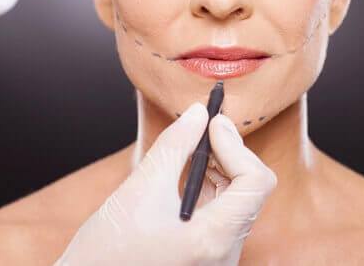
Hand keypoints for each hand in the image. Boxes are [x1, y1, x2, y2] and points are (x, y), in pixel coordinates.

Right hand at [54, 102, 277, 265]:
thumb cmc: (107, 249)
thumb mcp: (140, 188)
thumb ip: (175, 146)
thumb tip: (198, 113)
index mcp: (213, 240)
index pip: (256, 183)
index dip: (237, 146)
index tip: (212, 123)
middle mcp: (224, 255)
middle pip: (251, 189)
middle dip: (229, 151)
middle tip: (203, 126)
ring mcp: (218, 259)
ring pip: (240, 199)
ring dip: (222, 165)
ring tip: (192, 147)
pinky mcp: (208, 256)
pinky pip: (226, 213)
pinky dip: (213, 185)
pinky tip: (189, 172)